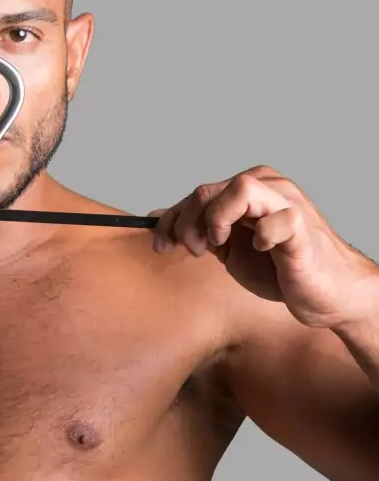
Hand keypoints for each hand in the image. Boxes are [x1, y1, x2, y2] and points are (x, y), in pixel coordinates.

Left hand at [148, 165, 377, 329]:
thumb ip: (197, 228)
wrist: (324, 292)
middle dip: (187, 223)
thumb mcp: (227, 247)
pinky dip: (262, 235)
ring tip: (219, 245)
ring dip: (217, 220)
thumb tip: (156, 217)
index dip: (171, 220)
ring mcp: (288, 204)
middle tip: (194, 251)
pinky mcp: (303, 228)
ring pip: (241, 188)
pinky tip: (261, 248)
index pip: (196, 194)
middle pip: (207, 190)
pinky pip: (278, 220)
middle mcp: (267, 188)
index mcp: (247, 190)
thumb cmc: (278, 266)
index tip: (161, 245)